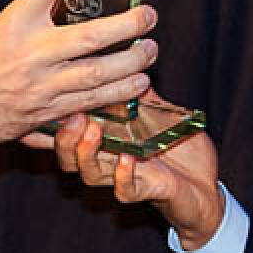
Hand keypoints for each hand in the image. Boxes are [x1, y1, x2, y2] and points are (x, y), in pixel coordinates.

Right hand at [0, 0, 158, 156]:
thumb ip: (30, 20)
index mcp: (13, 26)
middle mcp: (32, 55)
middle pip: (91, 37)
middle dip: (128, 26)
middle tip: (150, 16)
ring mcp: (43, 87)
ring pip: (99, 75)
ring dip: (132, 64)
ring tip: (150, 52)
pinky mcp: (48, 113)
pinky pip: (91, 103)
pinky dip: (118, 94)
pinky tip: (137, 85)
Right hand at [53, 110, 225, 248]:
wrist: (207, 187)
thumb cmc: (182, 152)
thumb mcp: (163, 115)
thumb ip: (143, 95)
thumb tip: (131, 62)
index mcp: (108, 141)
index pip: (71, 135)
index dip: (51, 125)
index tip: (45, 106)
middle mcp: (110, 161)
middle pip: (70, 157)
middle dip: (64, 138)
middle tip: (72, 117)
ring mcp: (126, 178)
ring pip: (91, 174)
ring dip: (87, 153)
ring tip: (92, 131)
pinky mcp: (146, 191)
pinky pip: (125, 190)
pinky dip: (123, 175)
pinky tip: (127, 158)